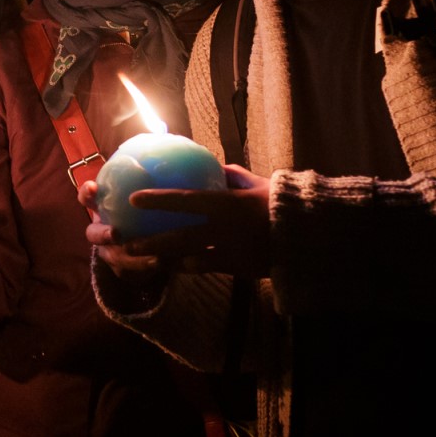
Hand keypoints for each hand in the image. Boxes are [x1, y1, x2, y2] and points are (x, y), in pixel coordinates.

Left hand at [79, 166, 271, 278]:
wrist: (309, 237)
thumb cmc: (281, 205)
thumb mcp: (258, 184)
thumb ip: (233, 176)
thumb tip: (216, 167)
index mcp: (225, 204)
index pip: (184, 201)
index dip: (157, 200)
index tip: (133, 199)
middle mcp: (222, 230)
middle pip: (176, 238)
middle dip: (148, 243)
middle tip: (126, 242)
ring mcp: (227, 252)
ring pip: (186, 259)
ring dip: (163, 260)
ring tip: (142, 261)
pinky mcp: (235, 269)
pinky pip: (206, 269)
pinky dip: (189, 267)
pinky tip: (175, 268)